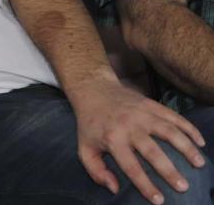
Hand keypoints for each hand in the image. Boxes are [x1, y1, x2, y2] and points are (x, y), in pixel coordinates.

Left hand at [73, 77, 205, 203]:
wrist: (94, 90)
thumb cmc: (91, 124)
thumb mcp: (84, 148)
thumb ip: (96, 171)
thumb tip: (114, 189)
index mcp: (112, 139)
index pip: (131, 166)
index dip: (146, 185)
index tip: (159, 200)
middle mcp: (129, 126)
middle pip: (153, 151)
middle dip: (169, 171)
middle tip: (183, 186)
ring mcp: (142, 114)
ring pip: (169, 132)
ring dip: (186, 148)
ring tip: (199, 163)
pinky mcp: (152, 105)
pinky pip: (174, 117)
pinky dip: (189, 128)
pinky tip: (200, 142)